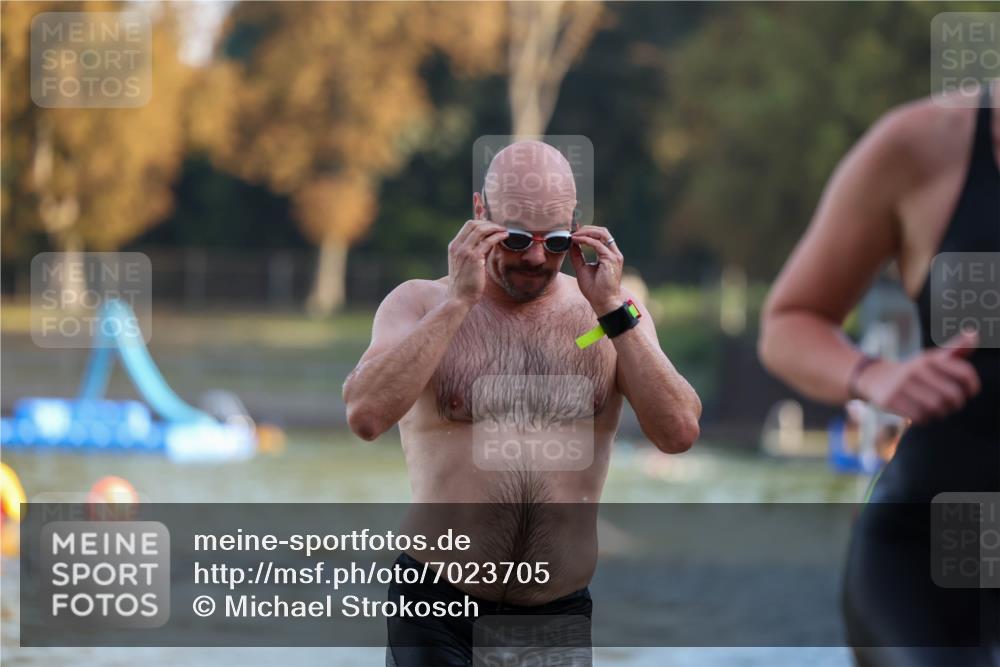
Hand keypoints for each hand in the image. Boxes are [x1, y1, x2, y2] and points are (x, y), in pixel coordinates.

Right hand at [446, 219, 507, 305]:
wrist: (458, 298)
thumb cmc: (463, 285)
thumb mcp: (464, 264)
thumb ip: (471, 253)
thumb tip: (487, 244)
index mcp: (453, 247)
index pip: (467, 226)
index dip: (482, 222)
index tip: (492, 226)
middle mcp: (457, 246)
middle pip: (473, 224)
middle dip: (489, 223)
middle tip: (500, 228)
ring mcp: (464, 251)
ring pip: (481, 230)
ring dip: (495, 228)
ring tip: (504, 231)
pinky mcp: (474, 258)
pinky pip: (488, 241)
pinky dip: (497, 236)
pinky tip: (504, 237)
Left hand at [569, 225, 623, 314]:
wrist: (603, 302)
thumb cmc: (595, 289)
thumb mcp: (582, 268)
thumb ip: (578, 255)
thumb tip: (571, 244)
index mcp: (609, 255)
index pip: (600, 236)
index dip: (587, 231)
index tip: (573, 232)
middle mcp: (614, 253)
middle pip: (602, 231)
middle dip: (586, 228)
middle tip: (572, 231)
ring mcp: (614, 256)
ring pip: (601, 234)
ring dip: (586, 232)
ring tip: (573, 235)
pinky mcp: (611, 259)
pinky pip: (597, 244)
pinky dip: (585, 240)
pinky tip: (576, 241)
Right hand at [855, 329, 980, 422]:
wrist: (873, 377)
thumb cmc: (913, 371)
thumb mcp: (932, 358)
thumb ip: (956, 349)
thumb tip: (974, 334)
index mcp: (930, 358)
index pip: (964, 373)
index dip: (972, 386)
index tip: (969, 392)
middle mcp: (916, 369)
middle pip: (952, 395)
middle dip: (955, 404)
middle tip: (951, 404)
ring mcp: (902, 384)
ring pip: (936, 407)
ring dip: (940, 413)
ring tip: (936, 410)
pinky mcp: (890, 399)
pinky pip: (919, 417)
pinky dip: (924, 419)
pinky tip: (921, 414)